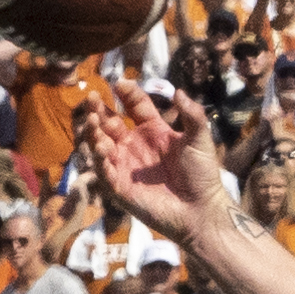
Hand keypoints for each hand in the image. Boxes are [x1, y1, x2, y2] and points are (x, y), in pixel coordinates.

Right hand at [92, 79, 237, 255]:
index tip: (119, 84)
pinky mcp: (119, 187)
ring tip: (93, 120)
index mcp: (153, 131)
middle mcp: (135, 145)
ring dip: (94, 131)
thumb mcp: (199, 140)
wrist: (200, 209)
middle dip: (99, 110)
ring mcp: (126, 165)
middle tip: (92, 97)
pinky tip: (102, 148)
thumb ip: (192, 115)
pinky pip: (103, 171)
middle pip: (110, 122)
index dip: (127, 93)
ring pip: (101, 144)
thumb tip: (178, 91)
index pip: (135, 106)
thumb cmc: (202, 175)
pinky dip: (99, 159)